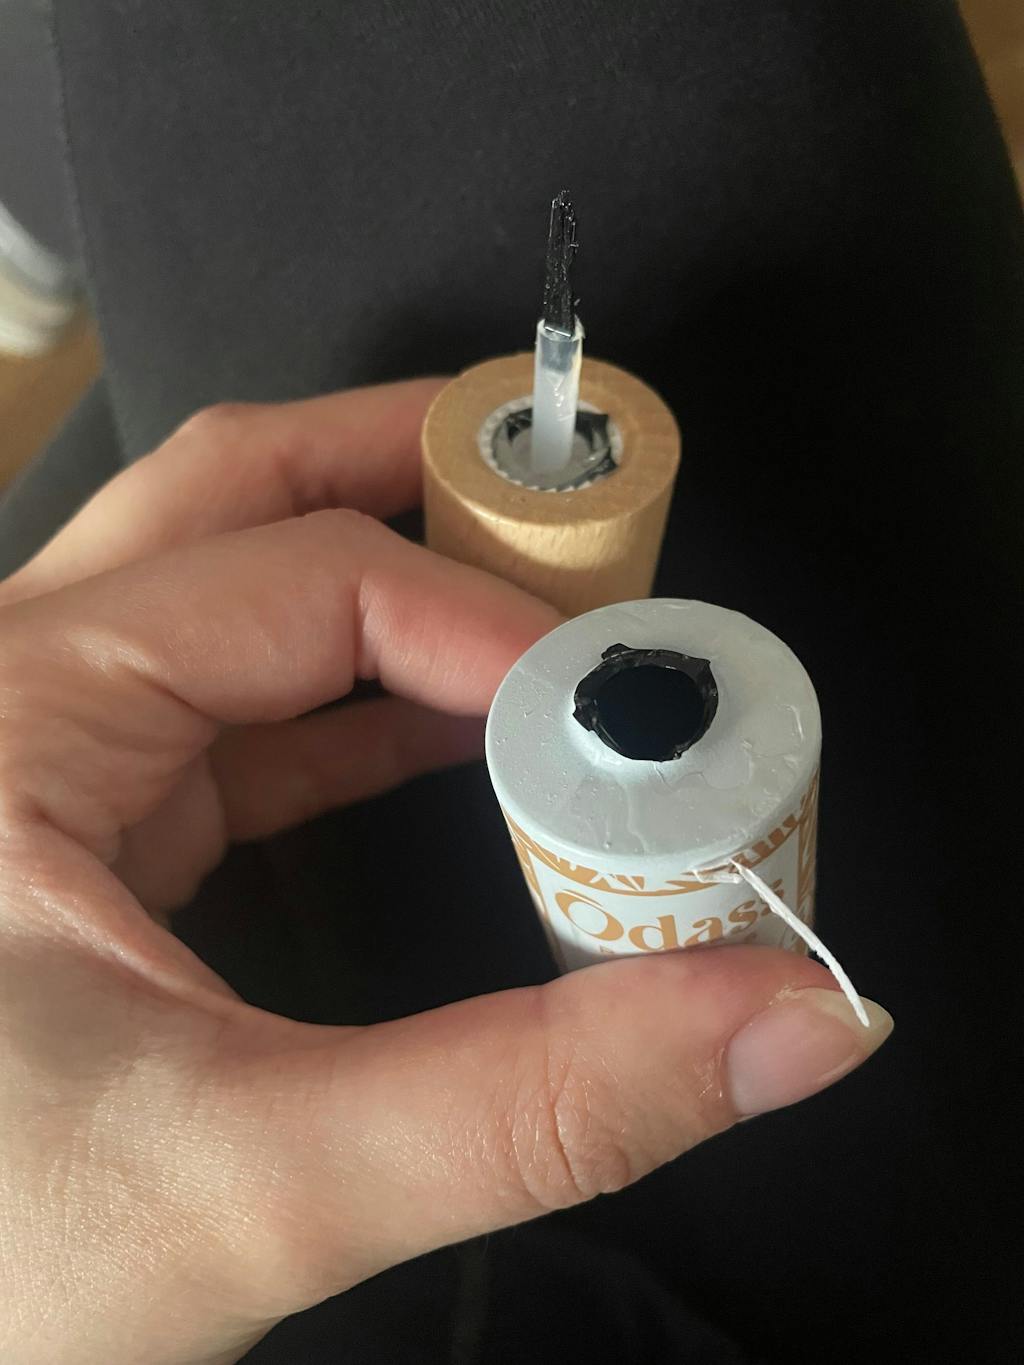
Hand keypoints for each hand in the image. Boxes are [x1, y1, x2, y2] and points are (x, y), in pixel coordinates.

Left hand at [0, 382, 891, 1364]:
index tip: (627, 707)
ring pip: (234, 585)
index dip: (492, 619)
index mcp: (14, 716)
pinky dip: (364, 700)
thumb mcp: (261, 1186)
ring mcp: (41, 749)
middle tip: (570, 488)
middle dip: (416, 475)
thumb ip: (537, 1103)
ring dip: (400, 581)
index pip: (304, 578)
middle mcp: (12, 692)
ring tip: (542, 594)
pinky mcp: (84, 820)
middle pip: (237, 496)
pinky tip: (465, 732)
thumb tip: (795, 1016)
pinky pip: (239, 706)